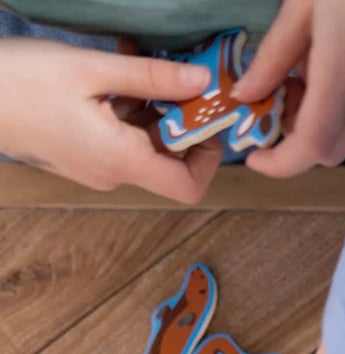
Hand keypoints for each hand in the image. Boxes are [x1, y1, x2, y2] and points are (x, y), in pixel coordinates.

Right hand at [0, 39, 220, 201]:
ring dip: (153, 105)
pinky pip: (118, 135)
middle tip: (182, 75)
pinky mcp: (79, 151)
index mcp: (121, 160)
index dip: (207, 157)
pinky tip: (121, 67)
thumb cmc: (20, 80)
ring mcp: (95, 164)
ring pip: (142, 142)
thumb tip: (202, 81)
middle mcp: (112, 172)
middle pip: (167, 159)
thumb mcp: (90, 69)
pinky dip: (127, 106)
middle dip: (180, 118)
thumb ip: (151, 77)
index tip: (206, 118)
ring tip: (147, 61)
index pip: (187, 185)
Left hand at [233, 0, 344, 177]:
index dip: (281, 163)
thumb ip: (275, 54)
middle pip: (330, 149)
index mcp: (342, 70)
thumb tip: (247, 94)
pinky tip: (343, 61)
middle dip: (298, 137)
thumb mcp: (303, 2)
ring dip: (323, 117)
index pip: (312, 145)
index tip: (255, 154)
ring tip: (312, 67)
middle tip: (281, 95)